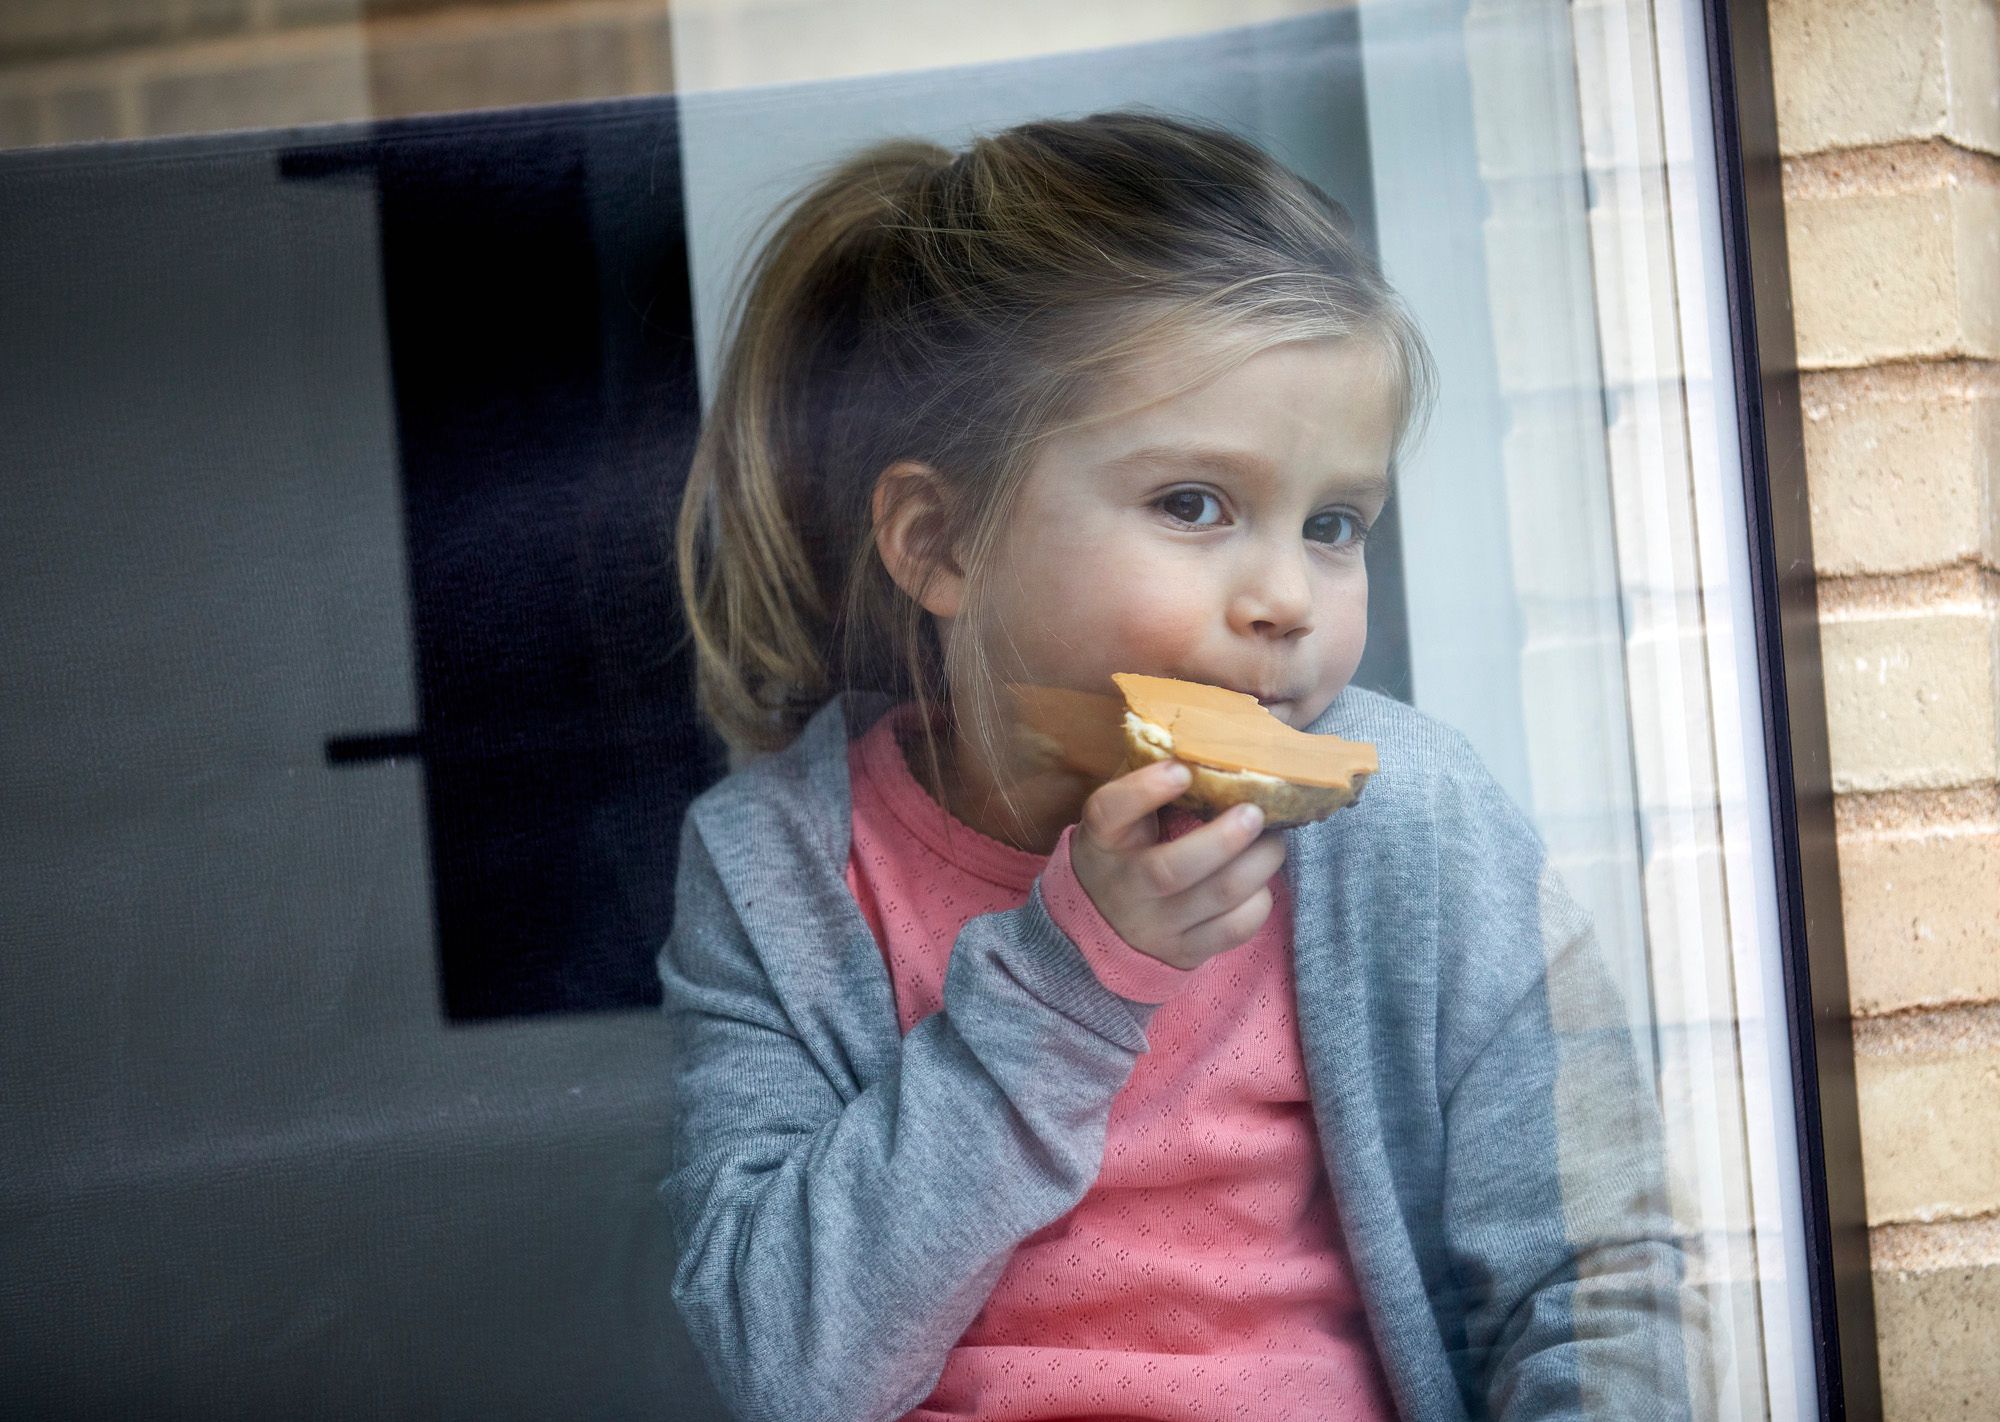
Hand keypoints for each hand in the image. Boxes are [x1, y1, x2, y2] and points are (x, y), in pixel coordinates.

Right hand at [1068, 760, 1286, 970]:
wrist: (1101, 928)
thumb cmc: (1122, 852)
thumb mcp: (1118, 821)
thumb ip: (1147, 786)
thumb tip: (1208, 740)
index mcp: (1102, 841)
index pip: (1109, 812)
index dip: (1144, 789)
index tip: (1182, 770)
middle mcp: (1125, 887)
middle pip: (1172, 869)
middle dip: (1223, 839)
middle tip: (1255, 812)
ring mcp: (1156, 926)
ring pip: (1217, 897)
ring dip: (1257, 864)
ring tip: (1273, 841)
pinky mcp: (1186, 952)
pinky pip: (1234, 930)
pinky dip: (1259, 901)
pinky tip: (1261, 880)